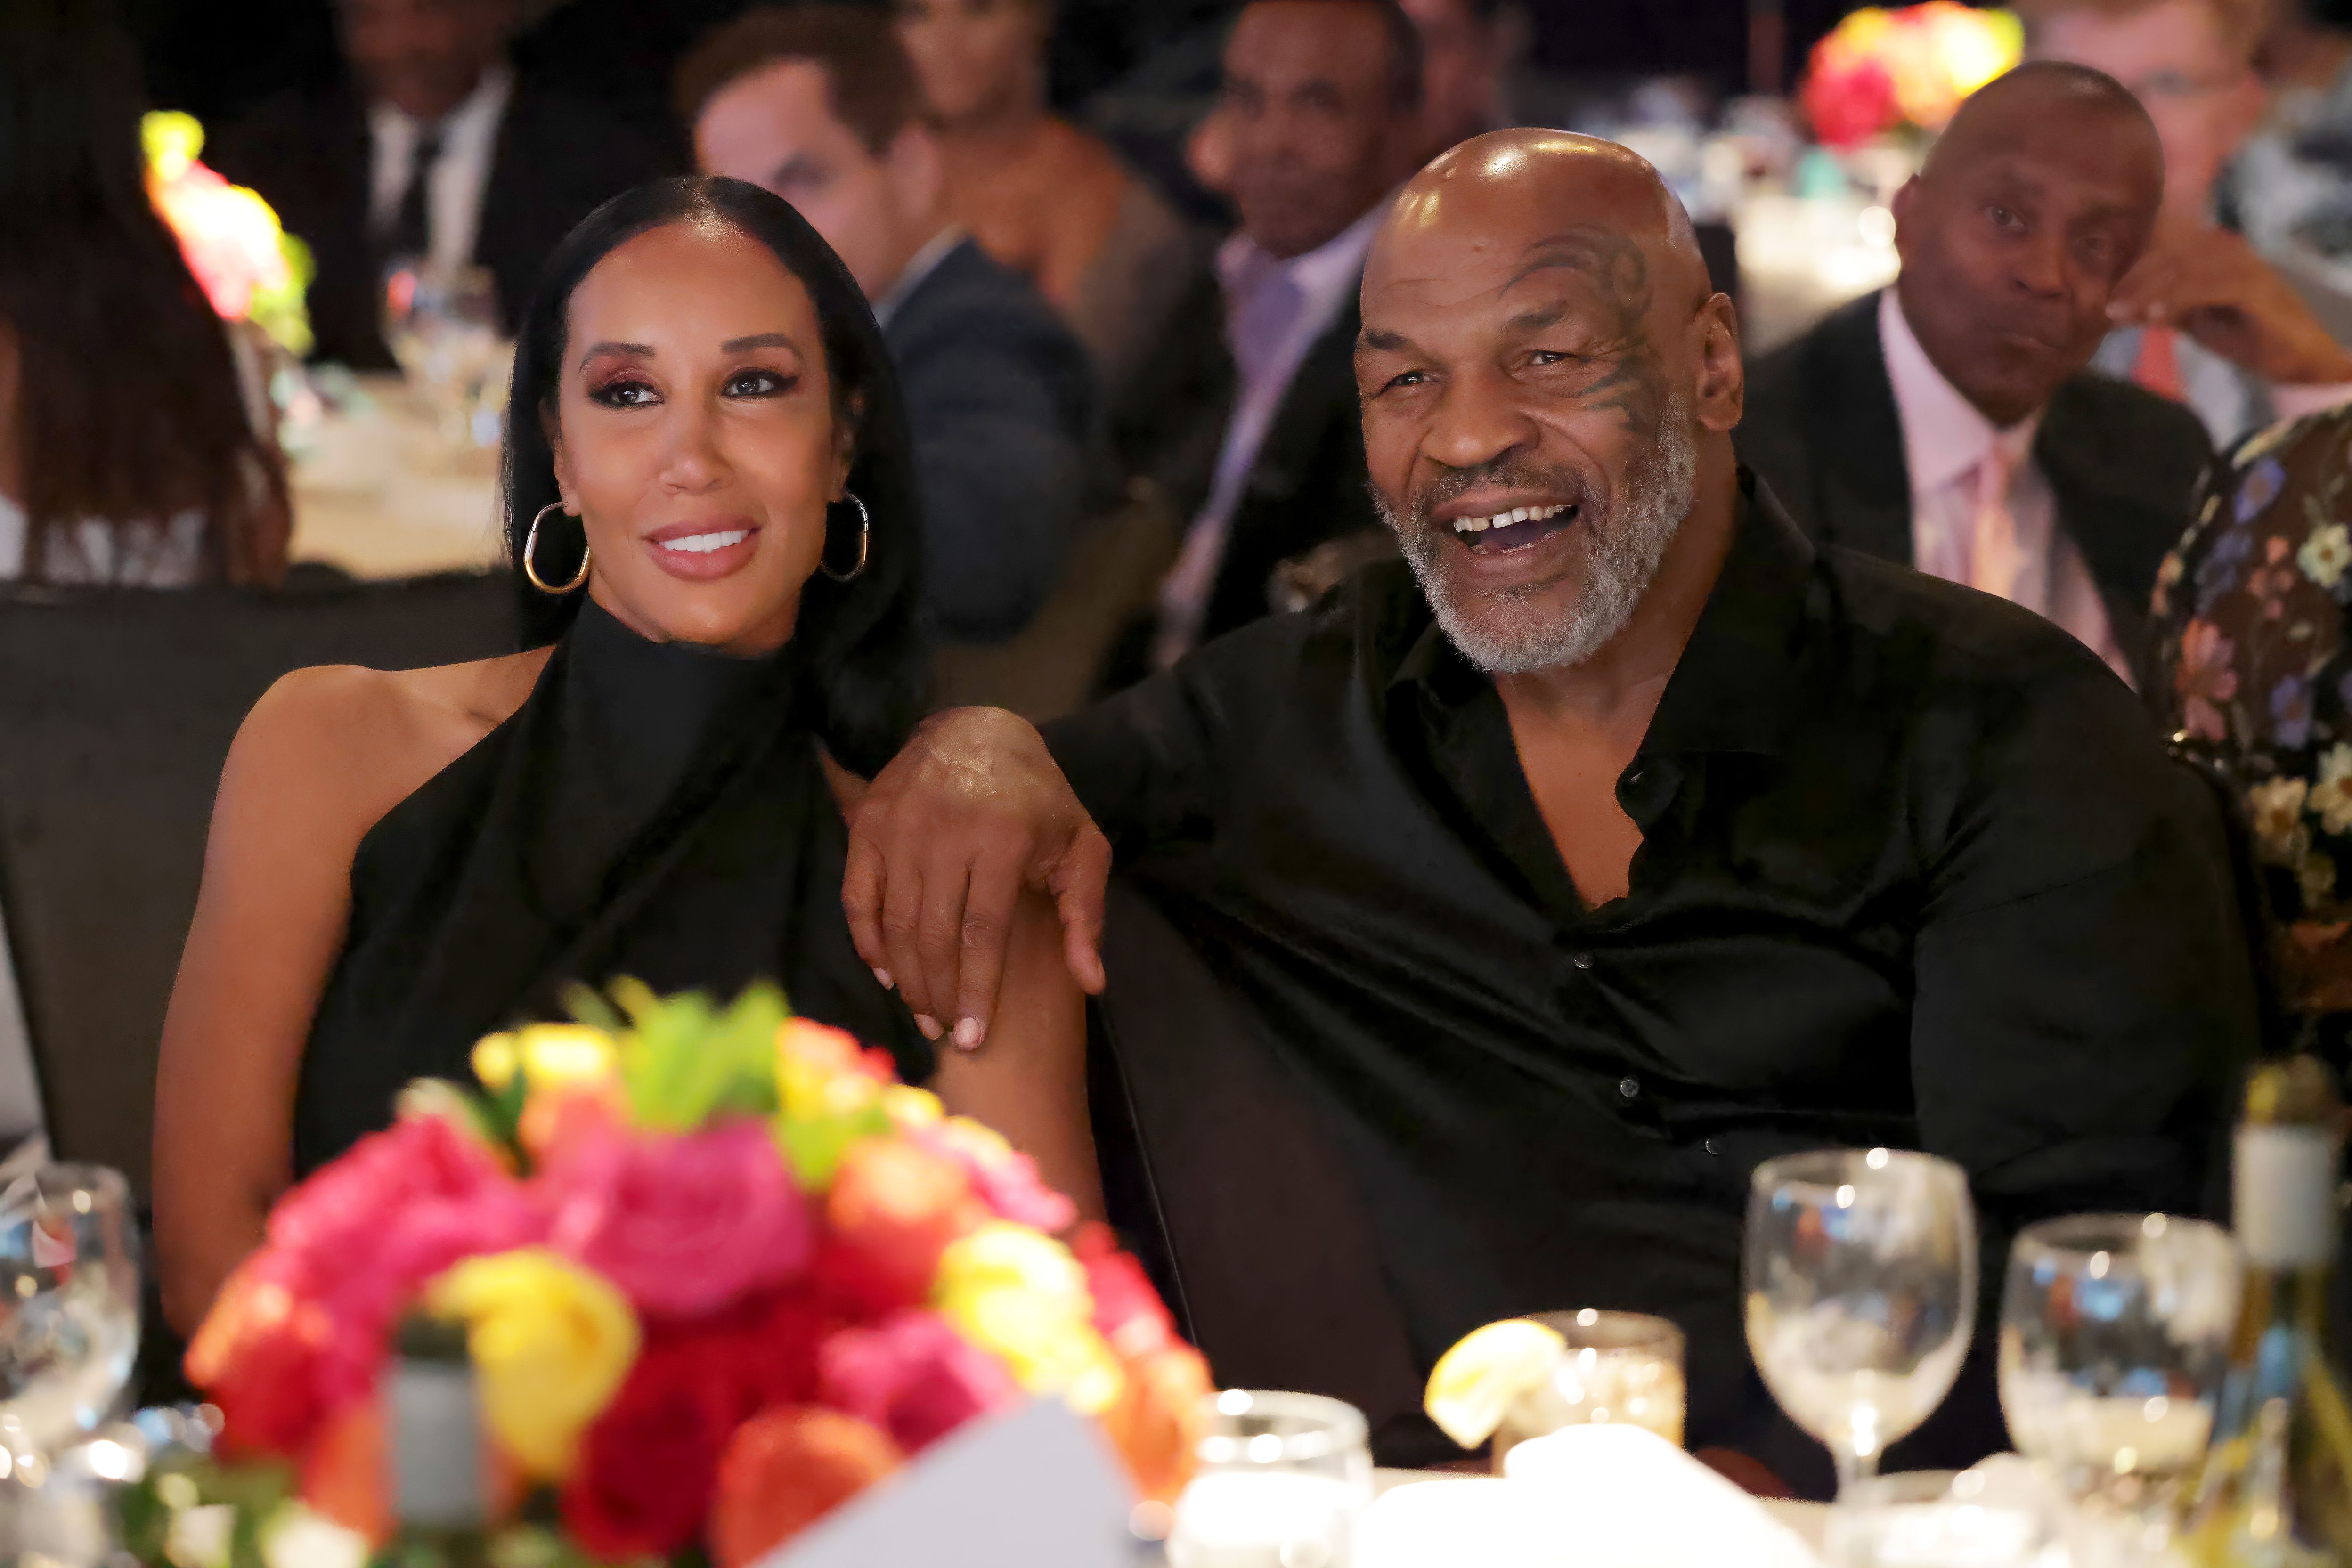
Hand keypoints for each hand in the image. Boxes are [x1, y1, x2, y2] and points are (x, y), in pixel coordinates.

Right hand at [842, 707, 1110, 1051]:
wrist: (977, 729)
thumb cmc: (1038, 799)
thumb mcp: (1080, 845)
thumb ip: (1086, 914)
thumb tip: (1092, 982)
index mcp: (1002, 837)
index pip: (983, 933)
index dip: (976, 991)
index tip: (973, 1039)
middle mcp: (944, 830)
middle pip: (934, 936)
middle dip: (938, 994)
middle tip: (944, 1033)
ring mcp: (899, 826)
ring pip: (896, 923)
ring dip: (906, 978)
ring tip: (922, 1012)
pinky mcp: (867, 823)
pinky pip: (858, 897)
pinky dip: (868, 941)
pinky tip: (886, 973)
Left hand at [2109, 221, 2351, 385]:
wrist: (2293, 357)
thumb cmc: (2242, 336)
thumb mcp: (2191, 318)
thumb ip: (2160, 306)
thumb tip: (2117, 307)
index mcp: (2212, 251)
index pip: (2162, 250)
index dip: (2129, 271)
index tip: (2102, 296)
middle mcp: (2227, 249)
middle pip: (2167, 256)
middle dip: (2131, 283)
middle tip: (2105, 309)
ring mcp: (2242, 264)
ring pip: (2182, 268)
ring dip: (2145, 291)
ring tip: (2119, 314)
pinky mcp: (2253, 285)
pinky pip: (2206, 285)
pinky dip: (2176, 298)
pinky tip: (2153, 317)